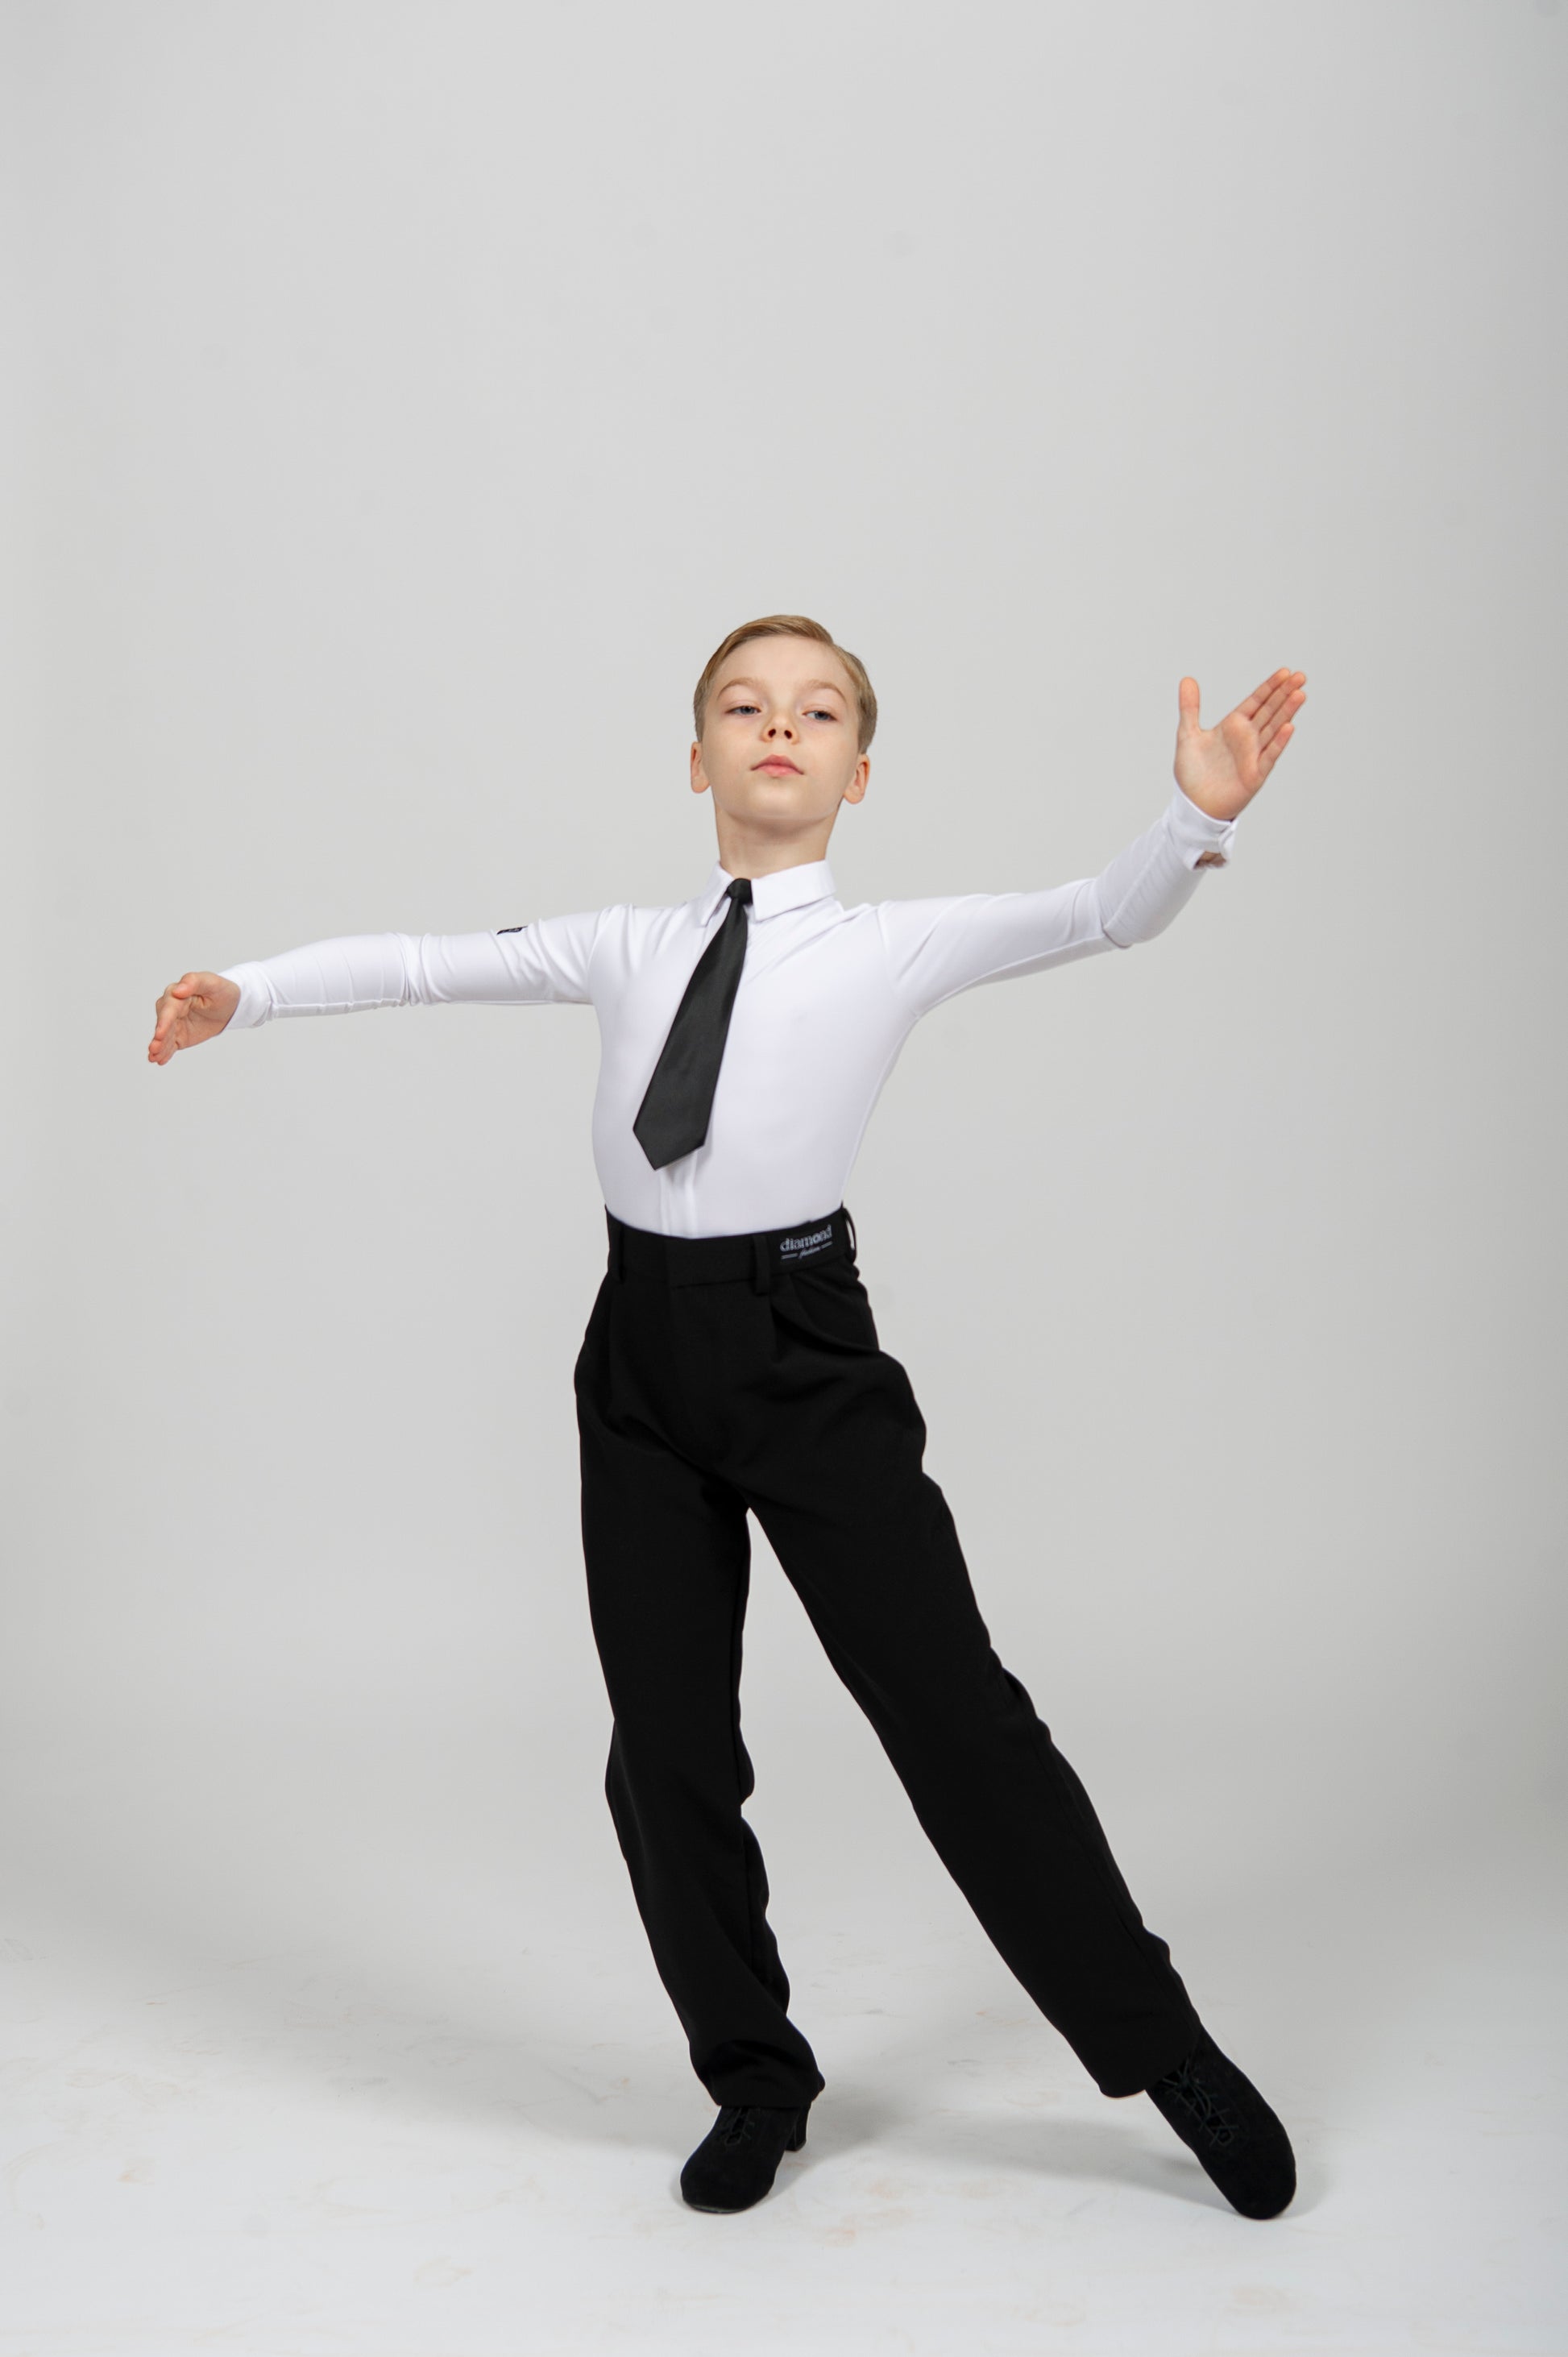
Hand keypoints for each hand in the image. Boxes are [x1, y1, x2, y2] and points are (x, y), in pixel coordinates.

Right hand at [147, 971, 240, 1064]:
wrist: (230, 1006)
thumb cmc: (220, 991)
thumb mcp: (211, 983)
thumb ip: (194, 982)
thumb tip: (178, 990)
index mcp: (178, 994)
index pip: (169, 1008)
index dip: (164, 1021)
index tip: (160, 1033)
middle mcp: (172, 1009)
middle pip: (163, 1023)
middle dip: (159, 1036)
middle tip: (154, 1048)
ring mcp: (174, 1023)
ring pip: (164, 1036)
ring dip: (159, 1047)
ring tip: (154, 1057)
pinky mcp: (179, 1036)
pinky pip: (170, 1045)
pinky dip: (165, 1053)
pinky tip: (159, 1060)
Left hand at [1174, 667, 1305, 824]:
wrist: (1193, 805)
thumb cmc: (1192, 773)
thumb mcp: (1187, 735)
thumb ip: (1189, 708)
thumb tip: (1187, 679)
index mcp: (1233, 726)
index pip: (1256, 701)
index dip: (1270, 687)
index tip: (1285, 672)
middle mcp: (1247, 738)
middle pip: (1270, 711)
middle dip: (1284, 693)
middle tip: (1300, 676)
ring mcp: (1253, 755)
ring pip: (1274, 729)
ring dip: (1286, 712)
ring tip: (1300, 694)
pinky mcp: (1255, 774)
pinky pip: (1269, 755)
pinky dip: (1278, 742)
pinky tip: (1289, 726)